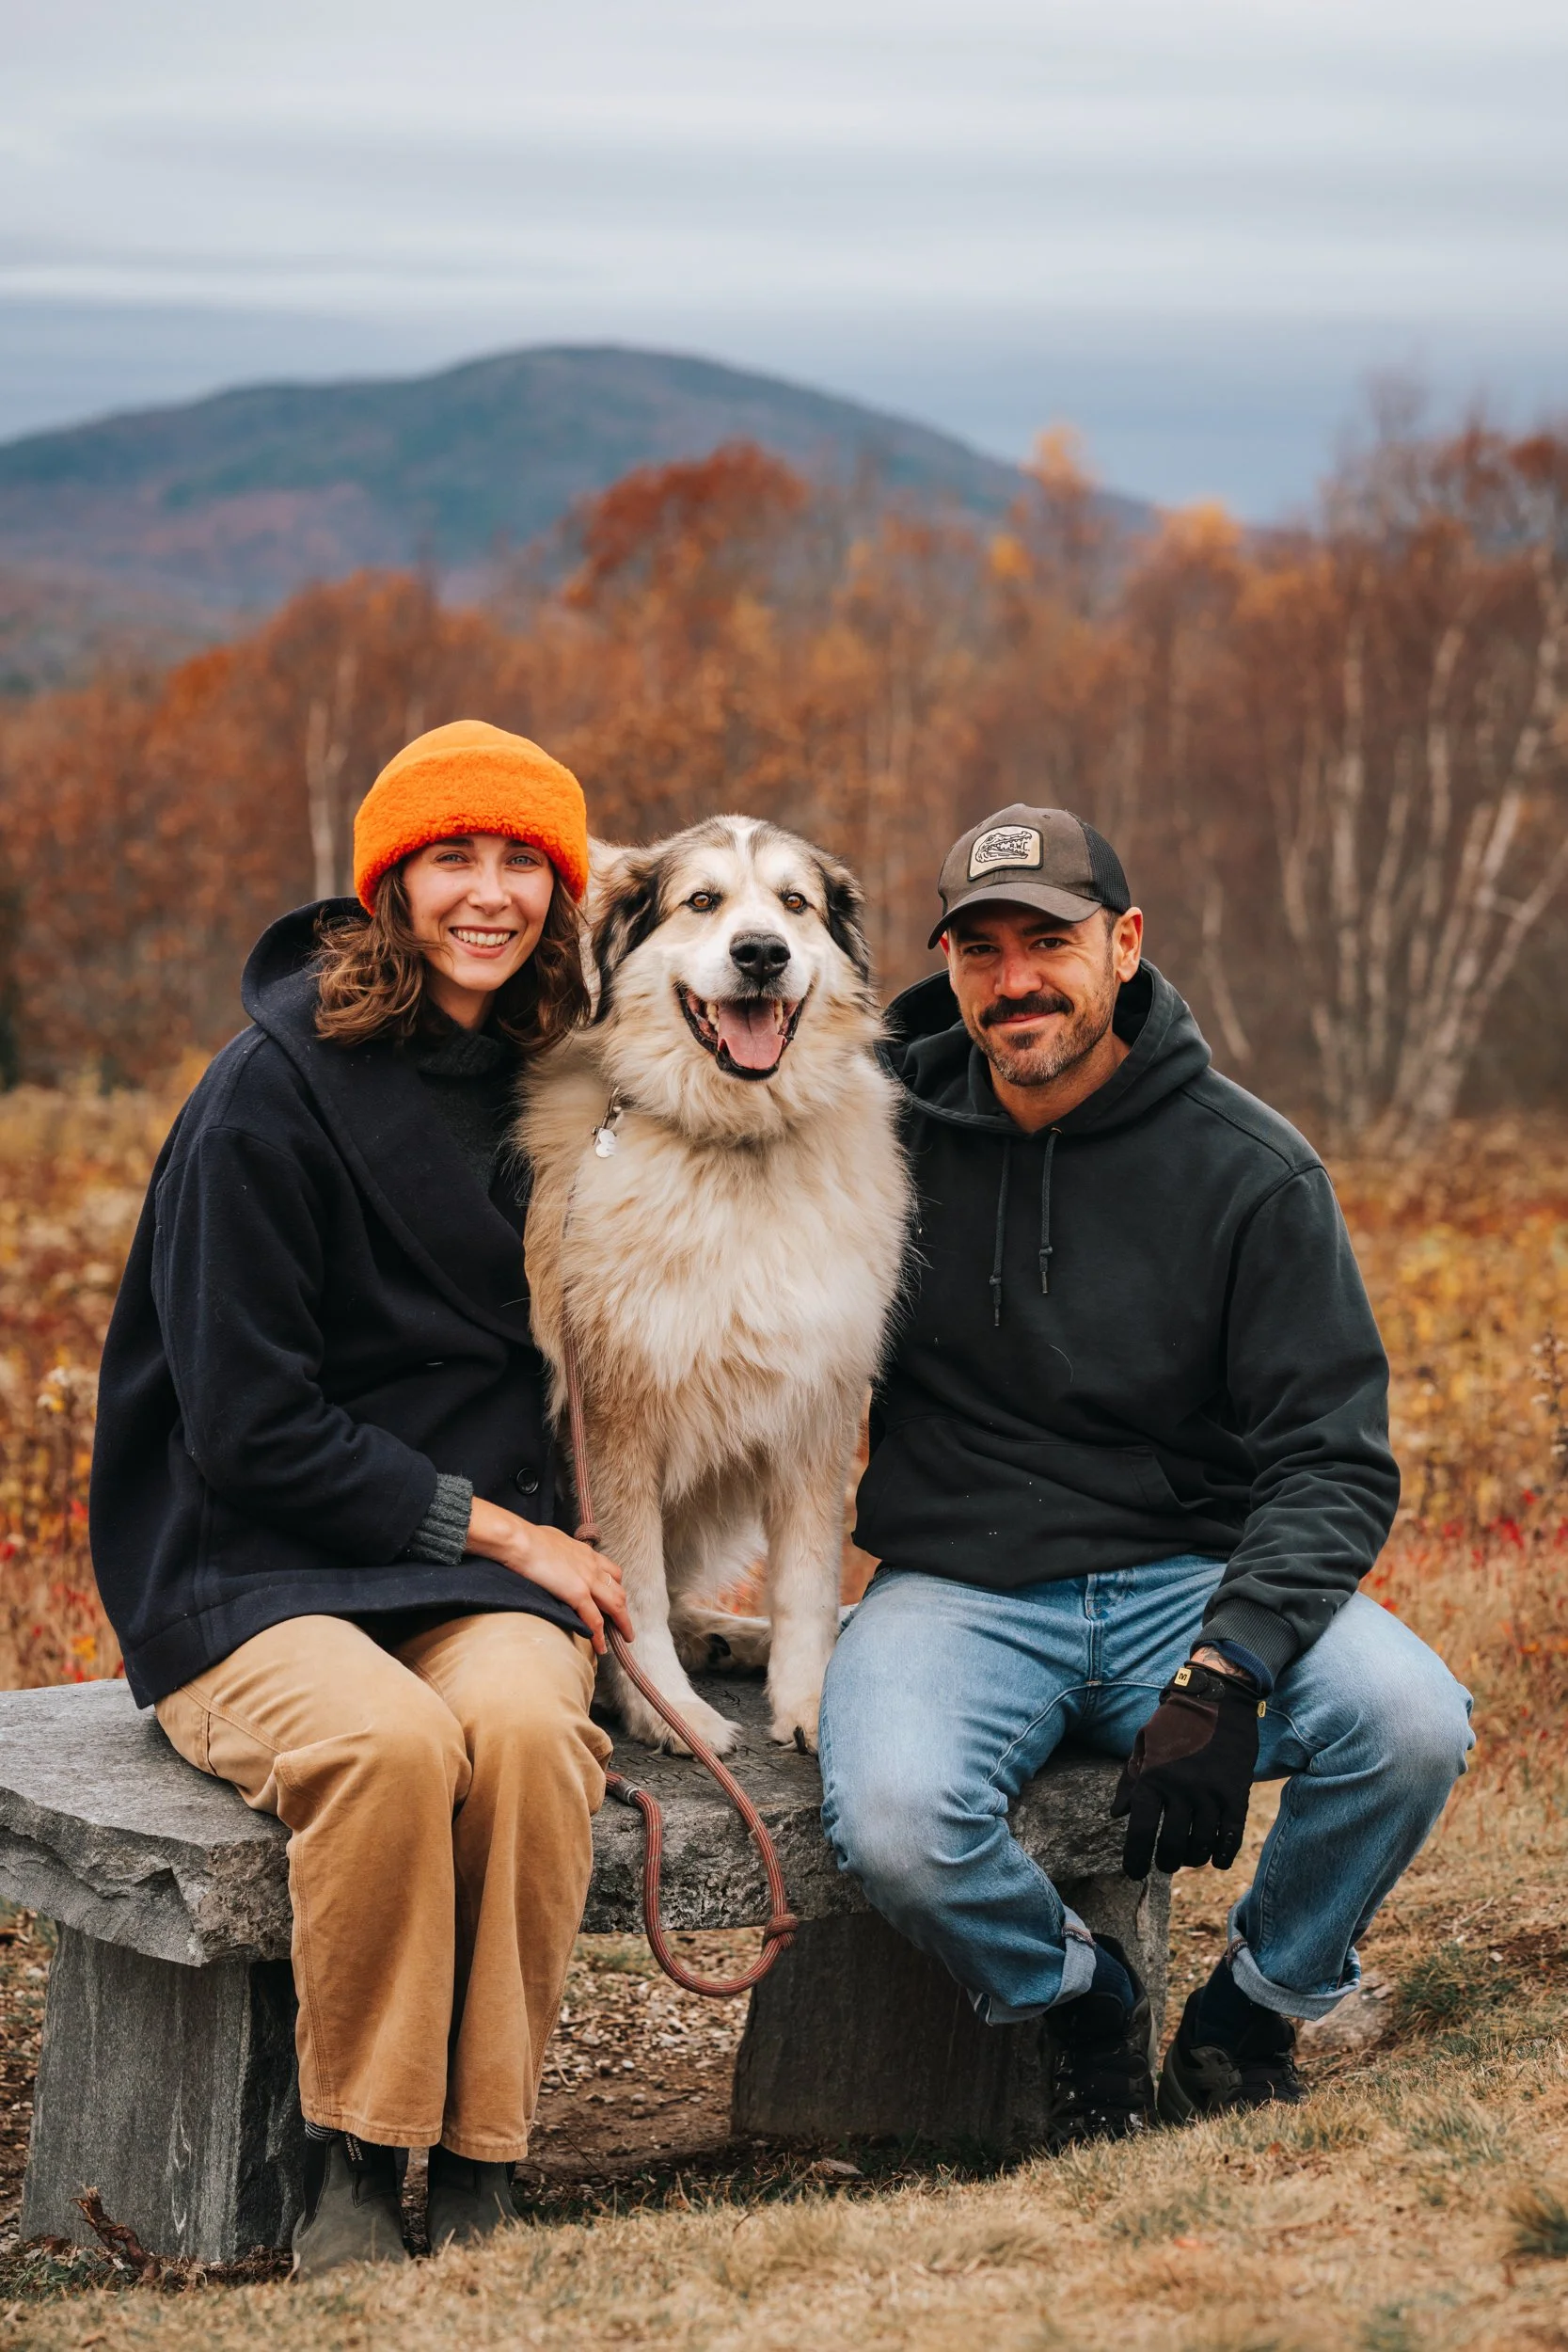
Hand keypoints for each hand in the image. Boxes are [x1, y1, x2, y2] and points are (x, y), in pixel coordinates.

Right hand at [466, 1497, 633, 1655]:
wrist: (520, 1540)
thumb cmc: (528, 1538)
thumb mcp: (554, 1541)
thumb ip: (561, 1552)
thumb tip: (555, 1555)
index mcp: (586, 1553)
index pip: (611, 1571)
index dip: (616, 1587)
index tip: (616, 1599)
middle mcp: (592, 1566)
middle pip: (619, 1590)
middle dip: (624, 1609)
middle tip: (625, 1623)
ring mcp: (588, 1580)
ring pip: (615, 1605)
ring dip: (622, 1623)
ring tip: (624, 1637)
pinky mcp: (578, 1593)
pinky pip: (595, 1619)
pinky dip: (600, 1636)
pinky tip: (601, 1647)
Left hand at [1110, 1657, 1262, 1878]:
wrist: (1217, 1699)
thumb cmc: (1174, 1723)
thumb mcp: (1143, 1745)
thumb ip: (1129, 1781)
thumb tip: (1117, 1815)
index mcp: (1152, 1778)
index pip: (1142, 1831)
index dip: (1136, 1859)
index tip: (1134, 1873)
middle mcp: (1181, 1790)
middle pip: (1172, 1845)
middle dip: (1166, 1862)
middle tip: (1164, 1864)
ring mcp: (1211, 1793)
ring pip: (1201, 1844)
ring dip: (1192, 1858)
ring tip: (1187, 1857)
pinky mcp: (1236, 1794)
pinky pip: (1230, 1836)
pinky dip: (1221, 1854)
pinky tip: (1214, 1859)